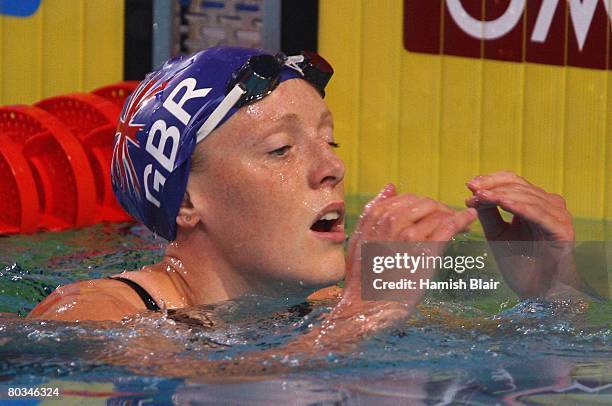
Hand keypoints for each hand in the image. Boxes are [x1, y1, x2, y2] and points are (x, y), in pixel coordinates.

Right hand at [317, 184, 476, 345]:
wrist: (365, 305)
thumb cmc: (362, 276)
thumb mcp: (359, 238)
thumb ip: (373, 211)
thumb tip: (391, 186)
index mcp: (376, 216)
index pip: (407, 198)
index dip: (423, 204)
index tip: (433, 212)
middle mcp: (391, 221)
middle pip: (424, 203)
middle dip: (439, 209)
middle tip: (451, 219)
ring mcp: (408, 235)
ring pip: (438, 213)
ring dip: (453, 215)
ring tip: (463, 223)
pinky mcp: (424, 252)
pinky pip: (447, 228)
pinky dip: (461, 220)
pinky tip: (470, 221)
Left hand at [466, 171, 578, 297]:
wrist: (537, 292)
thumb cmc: (519, 265)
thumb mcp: (497, 234)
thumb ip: (487, 213)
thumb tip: (474, 194)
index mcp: (534, 204)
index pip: (513, 181)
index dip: (491, 180)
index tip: (470, 185)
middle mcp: (550, 206)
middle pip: (519, 185)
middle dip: (493, 187)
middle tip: (473, 191)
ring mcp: (559, 217)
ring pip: (528, 197)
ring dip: (502, 195)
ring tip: (481, 196)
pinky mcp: (563, 230)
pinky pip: (539, 214)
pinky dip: (520, 207)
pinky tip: (503, 203)